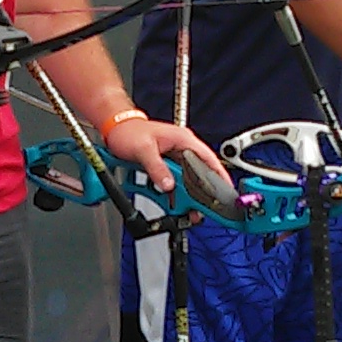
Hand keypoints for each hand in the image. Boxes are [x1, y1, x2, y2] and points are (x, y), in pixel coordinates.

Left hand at [102, 112, 231, 198]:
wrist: (116, 128)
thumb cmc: (129, 131)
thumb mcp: (143, 150)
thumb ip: (156, 168)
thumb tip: (168, 185)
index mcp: (183, 140)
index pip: (209, 159)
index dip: (220, 176)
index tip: (226, 192)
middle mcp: (182, 149)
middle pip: (199, 175)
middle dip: (201, 194)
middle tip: (202, 210)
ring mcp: (175, 158)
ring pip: (187, 181)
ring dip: (186, 197)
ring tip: (188, 212)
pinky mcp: (166, 166)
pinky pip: (175, 183)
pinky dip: (174, 195)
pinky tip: (173, 205)